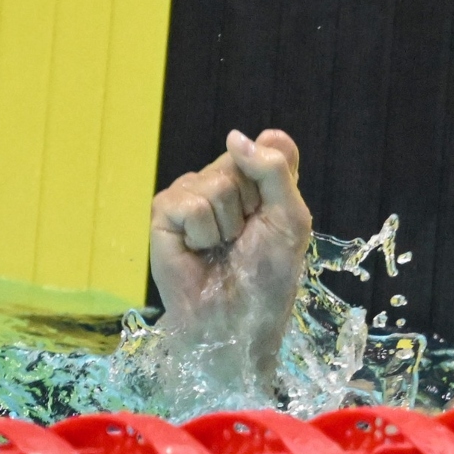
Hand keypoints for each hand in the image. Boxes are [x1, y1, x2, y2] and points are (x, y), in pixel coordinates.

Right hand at [149, 129, 311, 385]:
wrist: (238, 318)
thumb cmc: (268, 274)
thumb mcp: (290, 217)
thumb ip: (274, 170)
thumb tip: (235, 135)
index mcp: (255, 180)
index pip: (268, 147)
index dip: (275, 181)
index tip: (273, 214)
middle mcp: (221, 181)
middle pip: (240, 161)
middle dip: (252, 205)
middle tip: (245, 237)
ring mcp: (190, 195)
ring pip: (215, 182)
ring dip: (228, 224)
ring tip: (221, 248)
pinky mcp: (163, 214)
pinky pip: (188, 203)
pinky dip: (202, 233)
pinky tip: (199, 251)